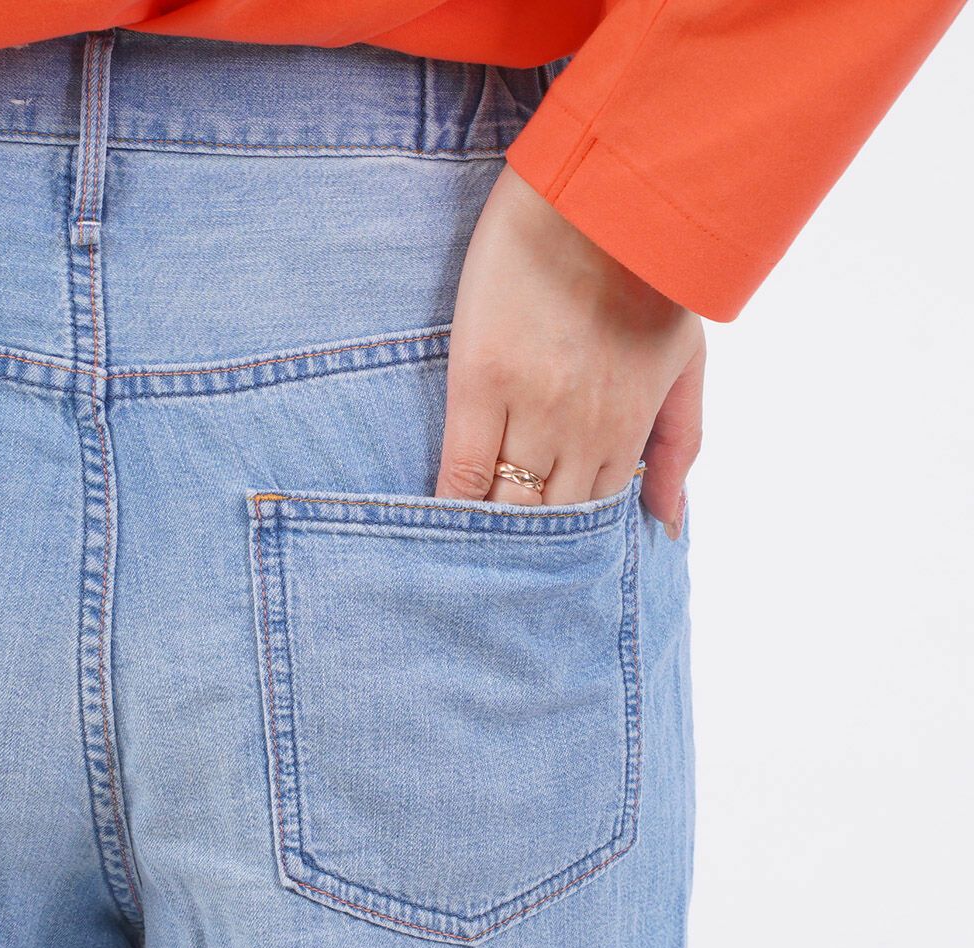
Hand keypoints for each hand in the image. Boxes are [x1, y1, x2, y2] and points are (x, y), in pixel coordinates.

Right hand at [436, 165, 704, 537]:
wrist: (602, 187)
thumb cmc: (646, 270)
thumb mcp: (687, 360)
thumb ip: (680, 445)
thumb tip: (668, 523)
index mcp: (628, 428)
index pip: (591, 518)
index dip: (565, 549)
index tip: (545, 570)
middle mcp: (584, 430)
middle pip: (548, 522)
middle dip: (527, 554)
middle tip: (501, 580)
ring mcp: (534, 407)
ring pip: (507, 504)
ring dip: (489, 536)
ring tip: (465, 562)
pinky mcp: (482, 377)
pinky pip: (464, 465)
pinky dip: (452, 502)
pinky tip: (440, 523)